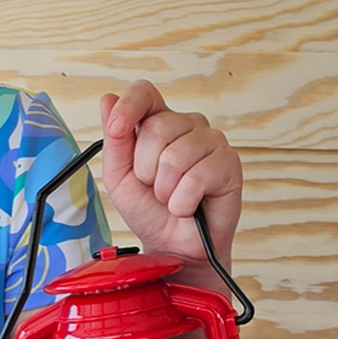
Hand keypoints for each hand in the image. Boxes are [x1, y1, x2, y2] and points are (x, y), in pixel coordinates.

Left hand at [100, 81, 241, 286]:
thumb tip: (108, 99)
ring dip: (165, 188)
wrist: (172, 246)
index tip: (116, 129)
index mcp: (157, 121)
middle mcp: (186, 124)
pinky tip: (188, 205)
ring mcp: (210, 141)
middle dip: (145, 168)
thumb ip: (114, 139)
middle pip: (157, 127)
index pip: (145, 92)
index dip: (129, 106)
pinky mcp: (229, 163)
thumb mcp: (118, 175)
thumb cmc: (148, 209)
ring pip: (175, 155)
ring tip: (171, 196)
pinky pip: (197, 176)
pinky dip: (183, 200)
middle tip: (154, 186)